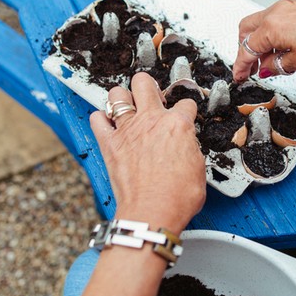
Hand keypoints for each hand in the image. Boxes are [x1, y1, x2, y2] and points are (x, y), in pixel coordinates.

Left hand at [89, 72, 205, 232]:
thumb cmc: (177, 197)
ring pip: (117, 94)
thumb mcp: (198, 168)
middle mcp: (151, 121)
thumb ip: (190, 148)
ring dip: (122, 97)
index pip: (185, 103)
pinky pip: (97, 120)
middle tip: (151, 97)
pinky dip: (100, 119)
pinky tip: (107, 123)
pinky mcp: (110, 144)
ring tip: (127, 106)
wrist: (153, 212)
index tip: (183, 115)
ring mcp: (128, 130)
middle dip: (148, 86)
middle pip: (144, 83)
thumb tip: (186, 147)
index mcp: (178, 125)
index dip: (186, 110)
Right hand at [233, 0, 295, 81]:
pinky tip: (286, 47)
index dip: (240, 66)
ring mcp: (293, 6)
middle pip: (248, 28)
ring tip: (269, 61)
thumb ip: (277, 65)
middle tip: (250, 68)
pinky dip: (276, 33)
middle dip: (245, 48)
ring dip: (261, 40)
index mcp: (273, 26)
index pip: (247, 48)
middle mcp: (279, 11)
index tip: (239, 77)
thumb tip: (266, 68)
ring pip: (264, 22)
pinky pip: (281, 18)